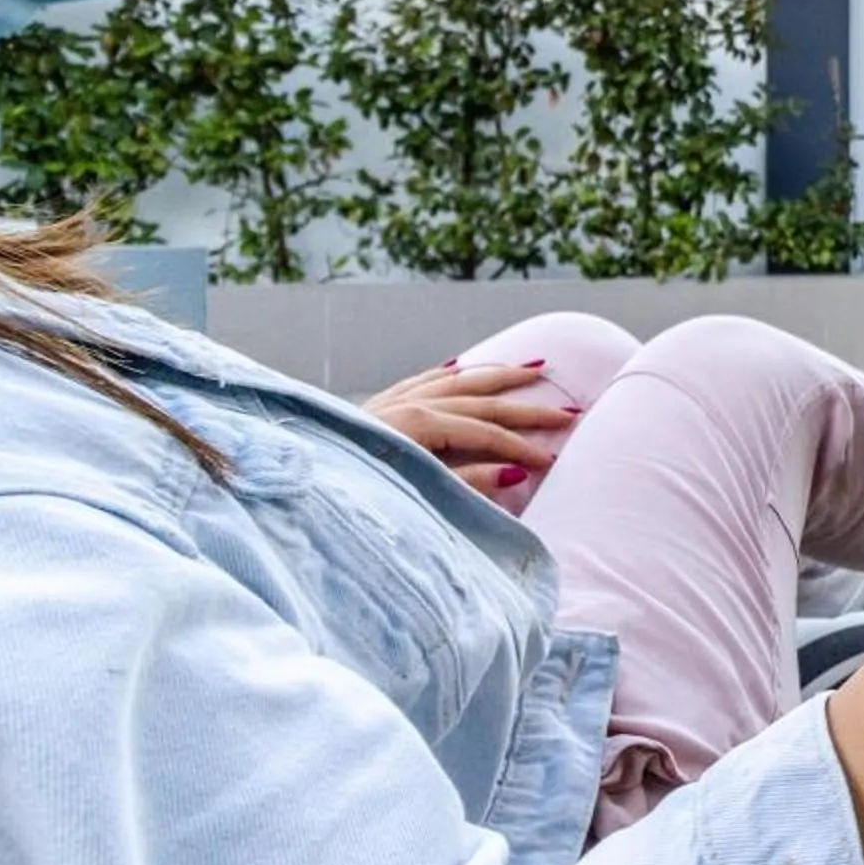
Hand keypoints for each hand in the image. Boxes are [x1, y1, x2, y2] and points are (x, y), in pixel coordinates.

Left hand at [363, 361, 581, 497]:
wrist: (295, 486)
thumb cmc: (355, 496)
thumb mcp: (418, 496)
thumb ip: (468, 482)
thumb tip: (516, 471)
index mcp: (418, 426)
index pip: (486, 433)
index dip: (523, 447)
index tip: (553, 460)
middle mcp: (407, 404)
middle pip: (481, 401)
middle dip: (527, 408)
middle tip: (568, 412)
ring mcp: (389, 401)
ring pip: (456, 380)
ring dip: (498, 375)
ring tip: (536, 368)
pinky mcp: (374, 405)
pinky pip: (420, 380)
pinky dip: (446, 374)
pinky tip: (461, 368)